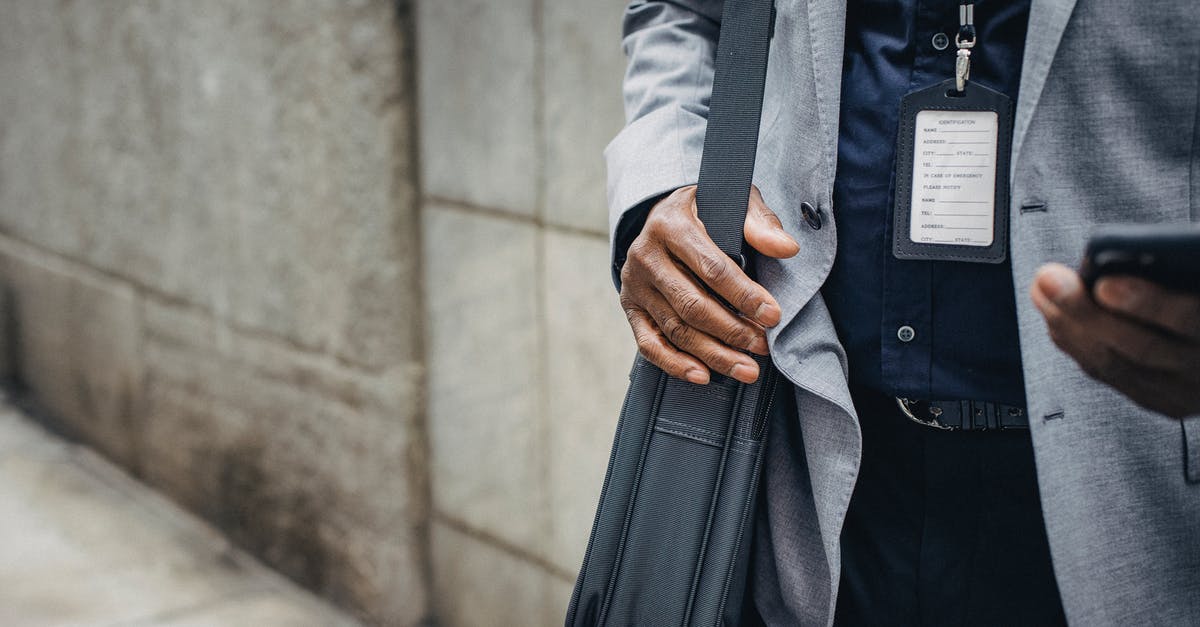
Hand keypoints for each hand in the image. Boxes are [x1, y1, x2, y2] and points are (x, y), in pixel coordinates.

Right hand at [619, 185, 799, 384]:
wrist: (663, 215)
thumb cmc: (704, 210)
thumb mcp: (732, 202)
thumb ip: (759, 223)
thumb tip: (786, 248)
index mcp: (670, 225)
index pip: (712, 268)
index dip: (744, 295)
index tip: (772, 315)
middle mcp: (645, 255)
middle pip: (692, 304)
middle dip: (732, 331)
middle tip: (762, 346)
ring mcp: (634, 284)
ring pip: (675, 329)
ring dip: (713, 354)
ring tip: (746, 367)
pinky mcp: (631, 307)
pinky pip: (649, 343)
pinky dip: (675, 364)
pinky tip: (702, 375)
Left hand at [1030, 263, 1199, 417]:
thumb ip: (1182, 269)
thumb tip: (1126, 259)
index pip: (1192, 319)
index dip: (1148, 304)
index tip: (1105, 283)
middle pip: (1143, 347)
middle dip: (1087, 312)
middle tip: (1048, 279)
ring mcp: (1189, 393)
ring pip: (1121, 365)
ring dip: (1072, 326)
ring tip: (1043, 289)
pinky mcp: (1168, 402)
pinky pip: (1115, 376)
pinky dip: (1081, 345)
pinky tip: (1057, 319)